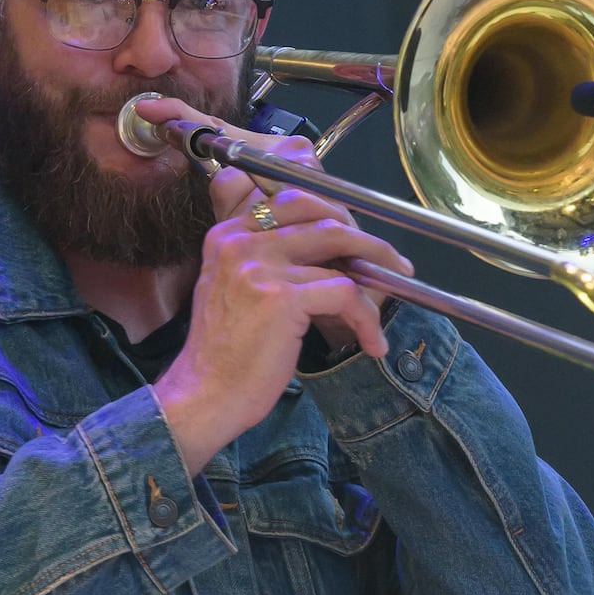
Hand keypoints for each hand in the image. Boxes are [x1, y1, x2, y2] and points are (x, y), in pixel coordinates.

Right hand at [134, 98, 413, 475]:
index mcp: (227, 235)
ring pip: (340, 248)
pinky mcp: (282, 298)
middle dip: (363, 236)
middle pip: (321, 215)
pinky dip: (366, 318)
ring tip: (388, 299)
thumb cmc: (224, 353)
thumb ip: (267, 260)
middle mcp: (240, 241)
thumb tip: (331, 252)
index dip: (332, 212)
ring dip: (375, 276)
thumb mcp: (234, 289)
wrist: (204, 395)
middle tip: (388, 260)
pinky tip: (370, 342)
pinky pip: (345, 293)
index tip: (356, 235)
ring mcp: (260, 266)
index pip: (291, 199)